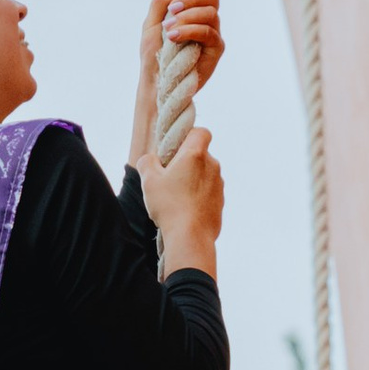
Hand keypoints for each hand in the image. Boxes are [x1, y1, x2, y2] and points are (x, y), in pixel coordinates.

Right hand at [140, 121, 223, 280]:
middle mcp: (212, 166)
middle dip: (186, 162)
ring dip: (192, 181)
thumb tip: (149, 159)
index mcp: (196, 155)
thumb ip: (147, 162)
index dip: (189, 136)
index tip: (175, 149)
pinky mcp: (220, 202)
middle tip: (169, 178)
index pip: (201, 132)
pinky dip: (198, 197)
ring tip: (175, 198)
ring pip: (204, 175)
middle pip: (200, 155)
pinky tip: (184, 211)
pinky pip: (208, 193)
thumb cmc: (169, 205)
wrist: (191, 237)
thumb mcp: (148, 180)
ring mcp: (219, 185)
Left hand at [144, 0, 223, 90]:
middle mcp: (207, 18)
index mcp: (195, 7)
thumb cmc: (154, 52)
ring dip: (187, 16)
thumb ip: (161, 0)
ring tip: (168, 29)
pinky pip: (208, 33)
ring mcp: (213, 33)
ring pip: (211, 13)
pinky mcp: (216, 49)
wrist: (155, 80)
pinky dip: (189, 30)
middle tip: (172, 9)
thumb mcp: (151, 22)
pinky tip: (173, 36)